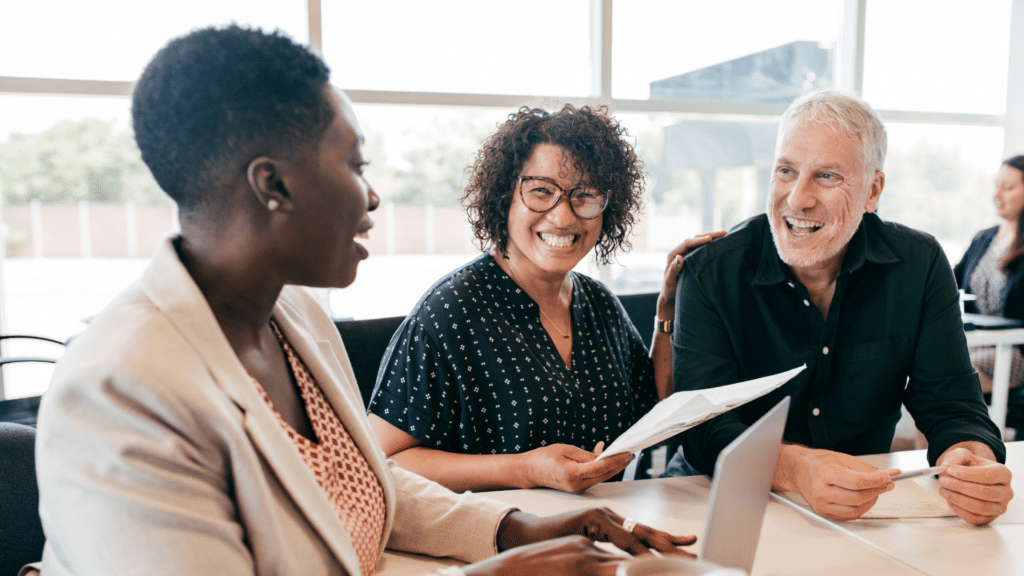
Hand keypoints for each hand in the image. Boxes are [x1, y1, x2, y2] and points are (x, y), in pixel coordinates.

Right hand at [474, 508, 696, 575]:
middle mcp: (609, 515)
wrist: (528, 534)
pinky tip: (647, 558)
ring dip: (658, 548)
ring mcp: (600, 515)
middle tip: (692, 552)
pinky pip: (618, 537)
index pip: (644, 532)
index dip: (667, 540)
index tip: (687, 546)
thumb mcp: (588, 548)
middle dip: (671, 544)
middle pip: (646, 531)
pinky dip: (634, 549)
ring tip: (678, 558)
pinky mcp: (590, 519)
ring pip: (636, 534)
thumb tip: (628, 564)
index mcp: (610, 523)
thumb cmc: (556, 543)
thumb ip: (608, 554)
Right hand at [522, 444, 632, 492]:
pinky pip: (594, 477)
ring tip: (620, 453)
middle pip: (605, 475)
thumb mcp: (565, 450)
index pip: (601, 467)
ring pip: (601, 477)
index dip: (616, 460)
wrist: (529, 471)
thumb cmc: (543, 458)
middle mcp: (577, 485)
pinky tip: (601, 455)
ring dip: (611, 466)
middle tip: (630, 454)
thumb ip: (586, 455)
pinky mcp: (577, 488)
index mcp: (573, 475)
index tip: (627, 453)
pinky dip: (601, 468)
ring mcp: (578, 489)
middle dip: (619, 464)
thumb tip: (603, 457)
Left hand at [657, 231, 725, 320]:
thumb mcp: (670, 281)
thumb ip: (673, 270)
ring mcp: (688, 255)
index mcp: (673, 255)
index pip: (687, 243)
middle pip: (695, 239)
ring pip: (700, 244)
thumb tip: (679, 257)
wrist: (671, 296)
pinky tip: (721, 245)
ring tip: (725, 236)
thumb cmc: (669, 290)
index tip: (709, 239)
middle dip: (709, 235)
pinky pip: (703, 250)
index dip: (699, 240)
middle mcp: (681, 252)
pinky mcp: (693, 260)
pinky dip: (712, 247)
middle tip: (723, 233)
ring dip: (712, 239)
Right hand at [777, 446, 895, 520]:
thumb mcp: (842, 458)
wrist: (798, 471)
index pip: (856, 482)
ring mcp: (821, 504)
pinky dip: (861, 508)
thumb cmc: (819, 463)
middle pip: (858, 497)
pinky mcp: (824, 513)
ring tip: (876, 491)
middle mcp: (820, 490)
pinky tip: (865, 499)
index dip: (876, 481)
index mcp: (824, 472)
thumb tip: (887, 476)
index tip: (887, 477)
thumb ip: (865, 469)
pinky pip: (849, 516)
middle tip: (886, 484)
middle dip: (877, 491)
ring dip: (871, 501)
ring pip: (856, 510)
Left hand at [936, 447, 1012, 524]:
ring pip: (980, 507)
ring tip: (943, 490)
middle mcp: (1006, 492)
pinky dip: (958, 510)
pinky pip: (974, 518)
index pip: (989, 476)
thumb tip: (946, 467)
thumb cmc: (970, 466)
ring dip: (958, 499)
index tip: (950, 470)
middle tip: (943, 481)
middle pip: (985, 493)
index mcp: (1004, 474)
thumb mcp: (964, 455)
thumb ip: (956, 457)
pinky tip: (949, 500)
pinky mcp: (989, 518)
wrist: (971, 477)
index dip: (967, 474)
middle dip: (960, 487)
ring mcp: (999, 507)